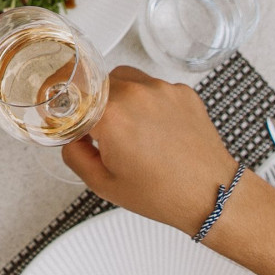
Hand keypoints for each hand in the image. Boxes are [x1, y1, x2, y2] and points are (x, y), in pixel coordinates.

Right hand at [61, 67, 238, 235]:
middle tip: (98, 130)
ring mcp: (162, 90)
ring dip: (116, 97)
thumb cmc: (162, 193)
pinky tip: (152, 127)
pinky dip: (145, 101)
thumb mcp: (103, 183)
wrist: (212, 195)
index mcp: (111, 115)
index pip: (71, 96)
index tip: (61, 117)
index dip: (62, 107)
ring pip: (123, 79)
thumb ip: (74, 154)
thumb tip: (69, 136)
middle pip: (95, 83)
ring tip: (127, 128)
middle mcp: (136, 94)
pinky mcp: (182, 91)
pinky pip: (151, 86)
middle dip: (91, 103)